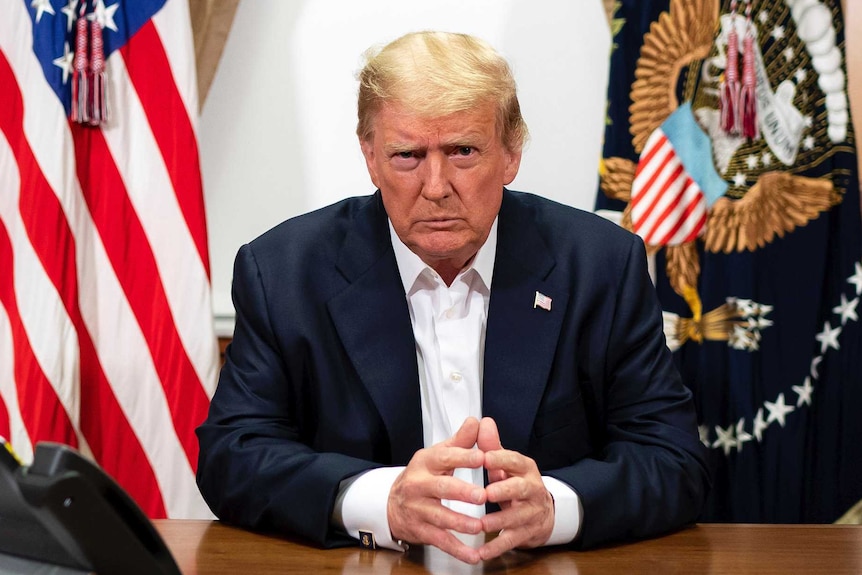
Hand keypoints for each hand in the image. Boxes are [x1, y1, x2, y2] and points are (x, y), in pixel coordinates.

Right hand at [387, 417, 487, 563]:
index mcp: (426, 462)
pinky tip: (473, 555)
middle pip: (441, 488)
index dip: (463, 457)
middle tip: (482, 495)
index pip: (445, 457)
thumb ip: (460, 441)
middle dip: (461, 492)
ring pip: (440, 517)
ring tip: (479, 527)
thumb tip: (478, 421)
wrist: (390, 503)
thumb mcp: (438, 455)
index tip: (482, 458)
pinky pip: (440, 540)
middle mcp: (419, 485)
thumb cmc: (423, 475)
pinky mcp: (421, 530)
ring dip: (460, 523)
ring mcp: (418, 509)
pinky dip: (457, 550)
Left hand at [476, 417, 553, 560]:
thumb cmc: (515, 483)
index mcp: (524, 468)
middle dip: (504, 490)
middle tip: (486, 493)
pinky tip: (480, 553)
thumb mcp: (506, 464)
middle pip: (521, 488)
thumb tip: (482, 421)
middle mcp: (532, 489)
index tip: (483, 457)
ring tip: (481, 525)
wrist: (542, 512)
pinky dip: (496, 547)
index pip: (514, 460)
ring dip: (499, 521)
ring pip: (517, 517)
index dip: (500, 459)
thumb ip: (492, 446)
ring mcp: (532, 512)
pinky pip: (512, 540)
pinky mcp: (528, 532)